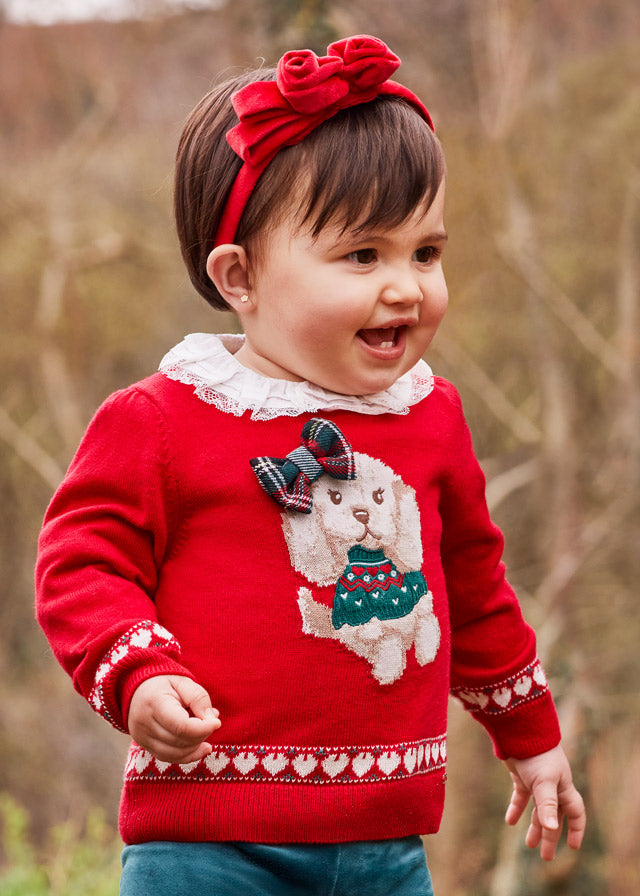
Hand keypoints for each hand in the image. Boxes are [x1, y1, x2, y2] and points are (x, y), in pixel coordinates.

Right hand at [127, 675, 220, 763]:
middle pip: (179, 741)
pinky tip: (202, 747)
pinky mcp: (144, 746)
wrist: (137, 688)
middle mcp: (144, 724)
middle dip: (202, 734)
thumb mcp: (183, 681)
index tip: (217, 722)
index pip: (181, 726)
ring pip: (175, 754)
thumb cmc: (163, 682)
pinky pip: (169, 758)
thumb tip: (212, 720)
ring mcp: (142, 737)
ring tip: (207, 731)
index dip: (203, 728)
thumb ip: (199, 698)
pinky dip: (188, 755)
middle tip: (212, 721)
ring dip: (196, 746)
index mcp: (154, 703)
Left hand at [504, 745, 585, 860]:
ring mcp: (536, 780)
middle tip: (546, 857)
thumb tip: (552, 829)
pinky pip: (520, 795)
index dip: (576, 829)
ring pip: (538, 808)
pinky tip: (510, 821)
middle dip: (551, 835)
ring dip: (534, 826)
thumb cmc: (536, 754)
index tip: (573, 847)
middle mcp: (552, 785)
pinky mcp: (521, 774)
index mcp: (563, 786)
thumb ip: (547, 805)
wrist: (518, 729)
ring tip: (529, 845)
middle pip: (554, 815)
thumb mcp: (544, 781)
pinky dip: (516, 808)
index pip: (575, 812)